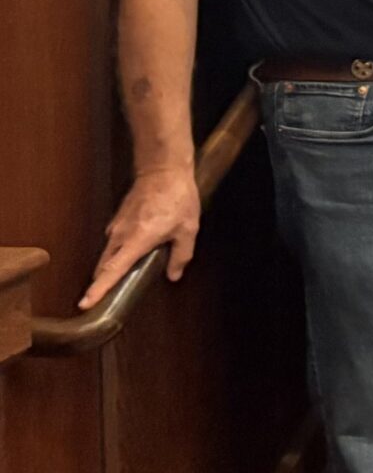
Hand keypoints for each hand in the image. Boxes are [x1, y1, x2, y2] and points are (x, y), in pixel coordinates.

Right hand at [77, 167, 199, 309]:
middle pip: (105, 265)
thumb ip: (180, 255)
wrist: (163, 169)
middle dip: (102, 282)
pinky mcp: (118, 219)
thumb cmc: (178, 198)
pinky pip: (115, 241)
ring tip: (123, 278)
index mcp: (137, 240)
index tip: (85, 303)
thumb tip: (173, 275)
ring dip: (113, 266)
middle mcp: (120, 235)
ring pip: (109, 253)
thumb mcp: (188, 229)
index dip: (99, 288)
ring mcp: (117, 226)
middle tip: (103, 300)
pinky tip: (134, 252)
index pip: (112, 270)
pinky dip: (120, 251)